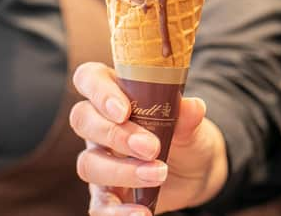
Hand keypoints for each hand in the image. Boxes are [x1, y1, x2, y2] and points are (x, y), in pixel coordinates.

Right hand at [70, 62, 227, 215]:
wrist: (197, 168)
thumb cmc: (186, 134)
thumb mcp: (192, 124)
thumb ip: (188, 115)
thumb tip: (193, 106)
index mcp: (116, 93)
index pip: (89, 78)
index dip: (98, 91)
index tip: (123, 110)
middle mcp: (100, 124)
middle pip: (83, 119)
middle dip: (116, 134)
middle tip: (152, 147)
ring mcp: (100, 159)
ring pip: (88, 163)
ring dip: (122, 171)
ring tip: (159, 174)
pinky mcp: (107, 193)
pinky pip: (98, 204)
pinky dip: (117, 213)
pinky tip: (141, 213)